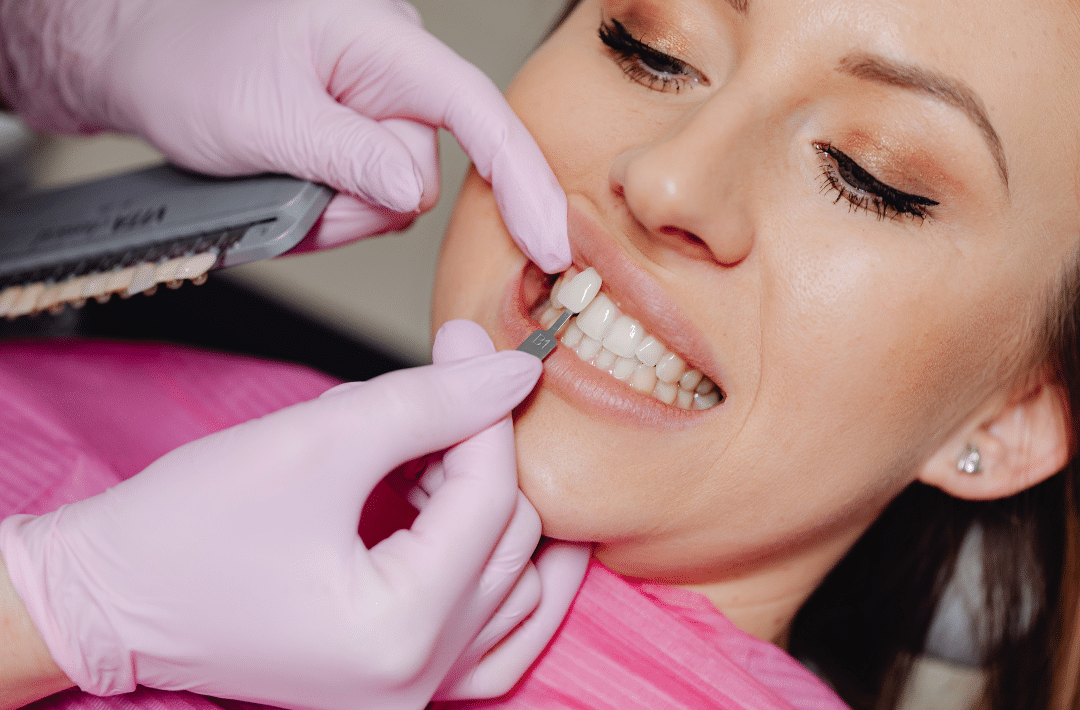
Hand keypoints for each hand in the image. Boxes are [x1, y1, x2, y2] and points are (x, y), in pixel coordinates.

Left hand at [0, 0, 569, 270]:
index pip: (476, 113)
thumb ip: (348, 155)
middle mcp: (395, 73)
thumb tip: (414, 193)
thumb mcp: (262, 117)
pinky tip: (288, 189)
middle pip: (423, 175)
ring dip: (335, 212)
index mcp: (384, 44)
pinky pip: (367, 197)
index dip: (520, 179)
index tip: (548, 242)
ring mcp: (378, 106)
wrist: (142, 56)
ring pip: (391, 198)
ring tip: (278, 183)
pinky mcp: (361, 135)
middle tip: (293, 193)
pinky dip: (327, 211)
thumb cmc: (189, 60)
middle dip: (358, 205)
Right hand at [0, 330, 565, 709]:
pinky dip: (494, 573)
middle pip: (510, 543)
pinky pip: (492, 640)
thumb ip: (428, 402)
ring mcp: (409, 694)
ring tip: (434, 456)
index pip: (490, 500)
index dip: (485, 410)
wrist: (108, 597)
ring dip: (490, 511)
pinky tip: (469, 516)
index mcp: (400, 630)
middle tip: (443, 390)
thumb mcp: (317, 440)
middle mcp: (417, 681)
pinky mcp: (395, 685)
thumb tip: (512, 374)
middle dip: (482, 455)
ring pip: (515, 591)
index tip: (470, 347)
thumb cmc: (187, 526)